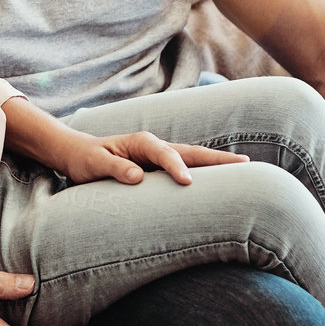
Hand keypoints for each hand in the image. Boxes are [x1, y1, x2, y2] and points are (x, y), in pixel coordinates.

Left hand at [60, 130, 248, 185]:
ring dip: (216, 164)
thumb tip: (137, 177)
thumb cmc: (86, 159)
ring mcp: (159, 157)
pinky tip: (220, 183)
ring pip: (193, 159)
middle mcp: (154, 146)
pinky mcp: (159, 168)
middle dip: (217, 159)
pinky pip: (186, 169)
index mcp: (140, 142)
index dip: (177, 167)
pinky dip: (204, 173)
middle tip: (245, 164)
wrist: (78, 154)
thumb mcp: (94, 164)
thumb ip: (114, 169)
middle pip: (191, 152)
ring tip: (244, 170)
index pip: (165, 154)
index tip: (187, 183)